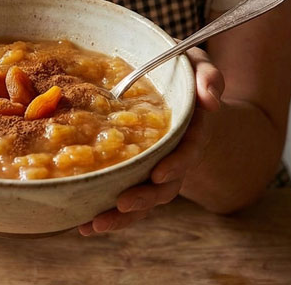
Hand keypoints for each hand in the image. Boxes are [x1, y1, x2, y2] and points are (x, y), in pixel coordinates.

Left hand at [78, 47, 223, 235]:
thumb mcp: (197, 66)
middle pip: (166, 186)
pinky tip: (82, 225)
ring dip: (122, 217)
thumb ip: (207, 75)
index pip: (189, 150)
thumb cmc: (184, 76)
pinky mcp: (136, 176)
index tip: (160, 173)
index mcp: (192, 131)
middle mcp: (176, 158)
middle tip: (122, 204)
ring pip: (144, 201)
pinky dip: (107, 214)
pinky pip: (125, 199)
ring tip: (94, 224)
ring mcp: (156, 171)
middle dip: (145, 198)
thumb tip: (209, 98)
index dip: (177, 163)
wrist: (177, 97)